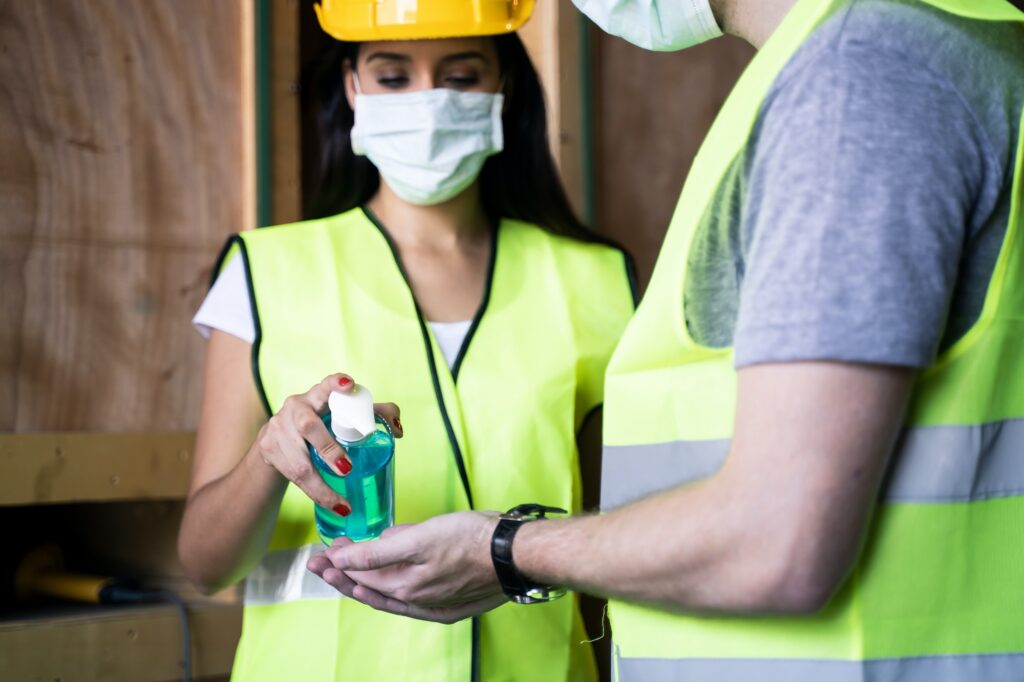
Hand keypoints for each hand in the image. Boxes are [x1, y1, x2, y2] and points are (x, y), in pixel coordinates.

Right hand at [250, 373, 402, 513]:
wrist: (278, 440)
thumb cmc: (321, 424)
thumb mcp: (341, 416)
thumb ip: (374, 415)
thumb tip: (397, 430)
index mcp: (316, 396)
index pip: (325, 386)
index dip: (334, 383)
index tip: (348, 383)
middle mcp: (295, 408)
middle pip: (309, 426)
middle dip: (328, 448)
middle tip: (347, 468)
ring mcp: (278, 429)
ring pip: (299, 462)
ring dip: (322, 486)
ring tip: (343, 504)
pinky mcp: (269, 449)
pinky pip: (292, 476)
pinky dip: (314, 493)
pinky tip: (331, 505)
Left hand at [307, 512, 506, 622]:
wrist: (516, 554)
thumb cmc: (472, 539)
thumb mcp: (419, 536)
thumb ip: (379, 551)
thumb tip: (343, 558)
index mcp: (406, 587)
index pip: (361, 575)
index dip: (340, 561)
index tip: (325, 549)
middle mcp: (417, 602)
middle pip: (371, 588)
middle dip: (343, 573)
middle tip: (320, 562)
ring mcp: (435, 605)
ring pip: (390, 595)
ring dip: (365, 582)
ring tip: (344, 575)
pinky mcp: (452, 604)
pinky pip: (413, 600)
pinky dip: (394, 593)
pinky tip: (389, 590)